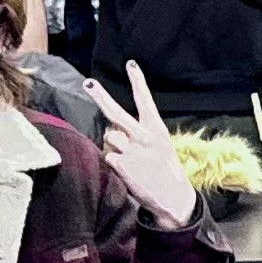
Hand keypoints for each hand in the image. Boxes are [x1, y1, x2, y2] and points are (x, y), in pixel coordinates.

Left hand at [87, 61, 198, 228]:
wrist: (173, 197)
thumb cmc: (166, 170)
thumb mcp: (161, 146)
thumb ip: (139, 135)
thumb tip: (114, 130)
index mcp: (156, 129)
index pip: (145, 101)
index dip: (138, 81)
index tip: (131, 64)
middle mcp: (143, 136)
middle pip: (116, 113)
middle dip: (100, 97)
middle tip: (88, 83)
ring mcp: (132, 150)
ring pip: (109, 137)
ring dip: (113, 145)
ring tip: (128, 157)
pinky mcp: (122, 165)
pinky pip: (108, 156)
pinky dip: (113, 162)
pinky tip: (126, 170)